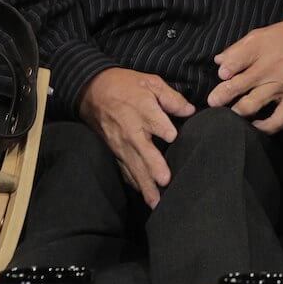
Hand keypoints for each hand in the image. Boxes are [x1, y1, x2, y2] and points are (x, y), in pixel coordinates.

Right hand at [78, 67, 195, 207]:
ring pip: (134, 166)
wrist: (92, 91)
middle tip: (165, 181)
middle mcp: (131, 130)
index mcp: (142, 109)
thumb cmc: (126, 85)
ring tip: (155, 202)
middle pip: (144, 150)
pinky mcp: (114, 151)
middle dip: (153, 167)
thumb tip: (190, 111)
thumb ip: (171, 98)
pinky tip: (143, 194)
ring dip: (145, 184)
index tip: (173, 136)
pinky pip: (124, 169)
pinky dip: (133, 182)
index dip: (165, 129)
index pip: (155, 122)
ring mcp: (121, 143)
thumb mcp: (150, 82)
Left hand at [208, 20, 282, 133]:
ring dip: (236, 111)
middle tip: (213, 101)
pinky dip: (264, 127)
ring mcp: (281, 86)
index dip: (224, 71)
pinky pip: (278, 120)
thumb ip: (238, 48)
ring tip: (228, 114)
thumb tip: (219, 62)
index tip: (222, 75)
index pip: (234, 62)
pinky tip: (254, 126)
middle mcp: (268, 68)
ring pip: (252, 104)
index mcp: (259, 49)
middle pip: (238, 86)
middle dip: (221, 96)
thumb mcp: (261, 34)